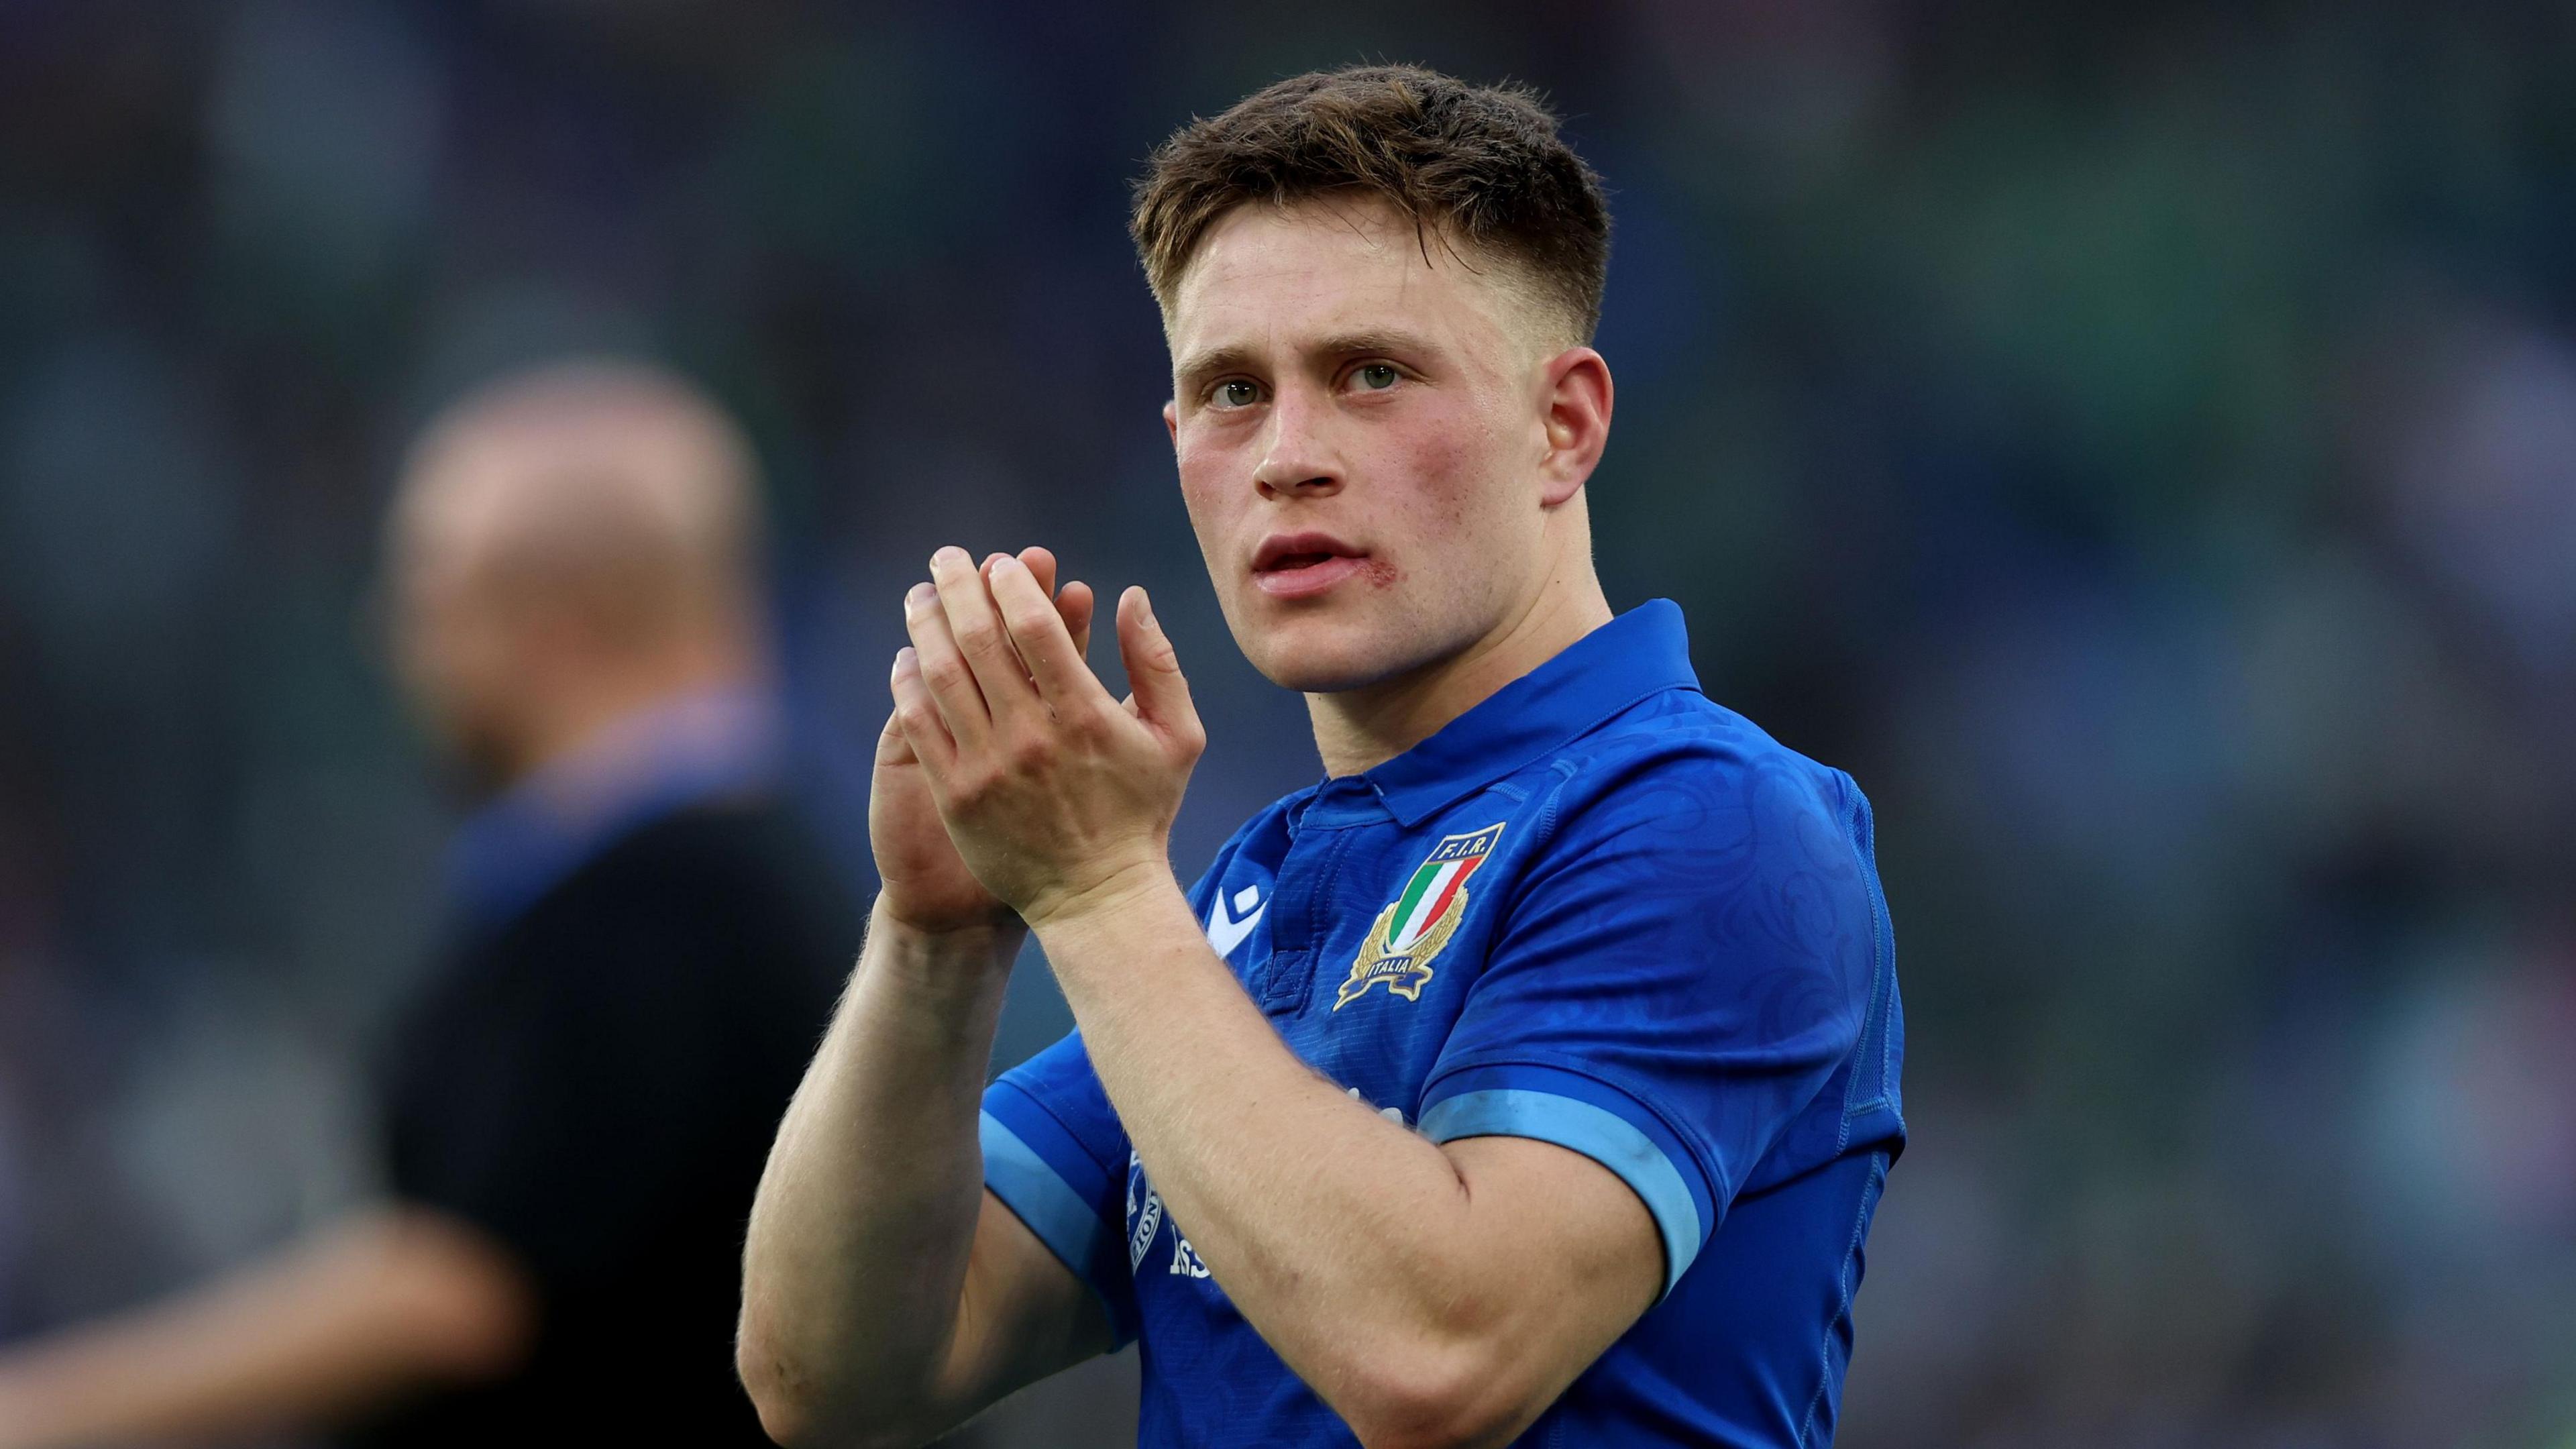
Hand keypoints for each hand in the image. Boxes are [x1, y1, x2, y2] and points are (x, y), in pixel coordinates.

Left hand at [892, 546, 1203, 929]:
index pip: (1035, 626)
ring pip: (942, 675)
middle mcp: (1032, 736)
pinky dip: (908, 683)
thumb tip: (1133, 597)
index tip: (1001, 563)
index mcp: (1086, 715)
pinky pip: (921, 724)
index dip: (1012, 583)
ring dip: (925, 625)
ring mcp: (988, 767)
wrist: (1097, 897)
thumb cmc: (1141, 812)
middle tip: (947, 558)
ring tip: (919, 597)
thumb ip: (1157, 663)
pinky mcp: (956, 795)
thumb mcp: (1178, 736)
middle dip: (958, 587)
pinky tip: (906, 658)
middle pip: (980, 639)